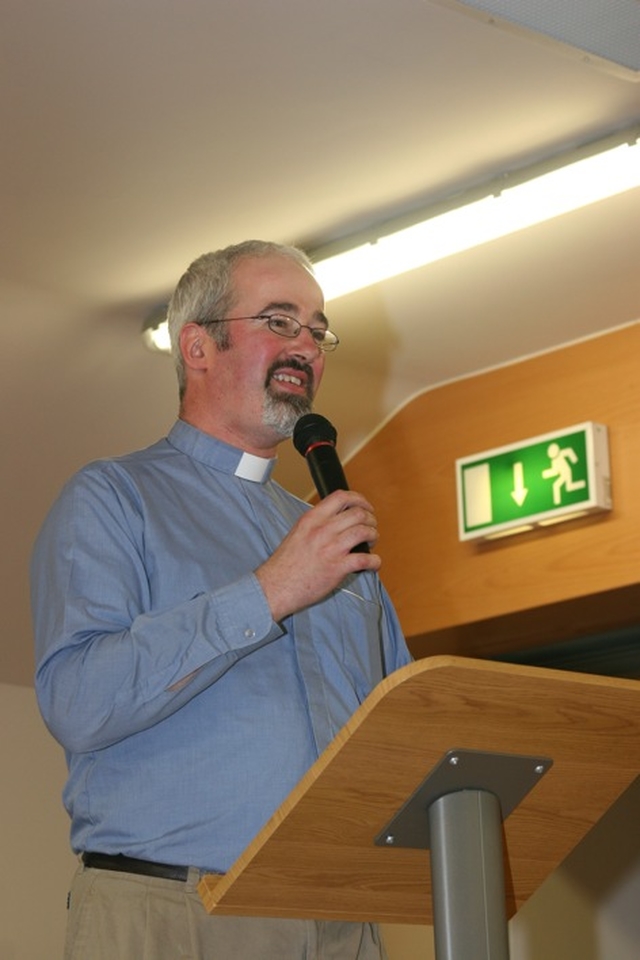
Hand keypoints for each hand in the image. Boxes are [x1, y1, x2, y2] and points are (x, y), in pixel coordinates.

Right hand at [255, 489, 380, 621]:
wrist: (276, 586)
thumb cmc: (285, 564)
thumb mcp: (298, 533)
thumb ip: (317, 524)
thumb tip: (336, 521)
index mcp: (311, 519)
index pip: (340, 497)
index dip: (359, 499)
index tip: (365, 506)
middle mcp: (322, 530)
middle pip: (357, 513)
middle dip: (370, 519)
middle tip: (371, 526)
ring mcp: (331, 548)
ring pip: (364, 532)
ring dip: (374, 535)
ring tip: (372, 542)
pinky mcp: (337, 567)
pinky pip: (365, 559)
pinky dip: (375, 561)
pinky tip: (374, 563)